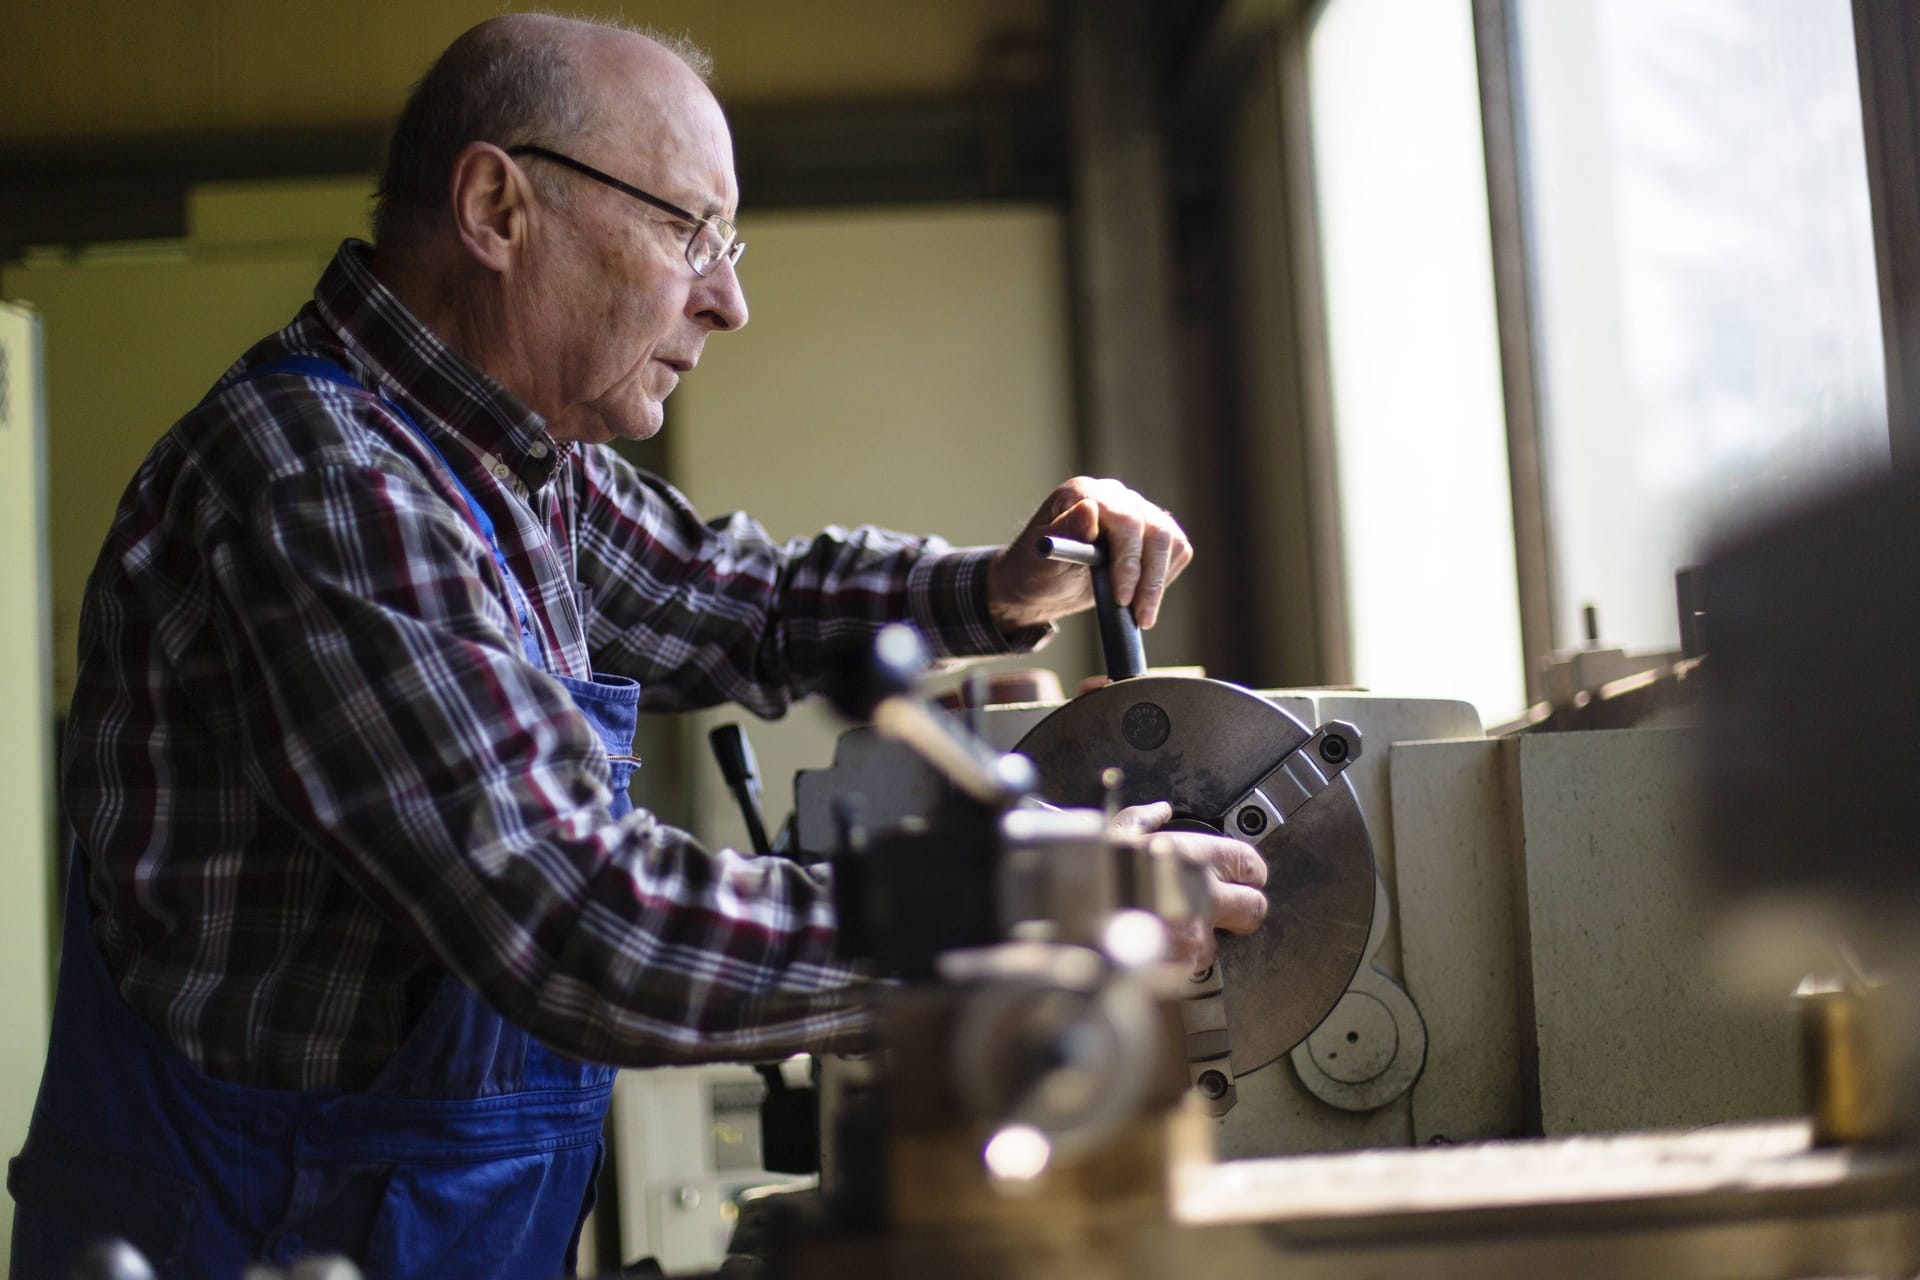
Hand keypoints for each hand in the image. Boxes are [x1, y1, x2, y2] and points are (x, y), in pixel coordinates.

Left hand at [987, 476, 1192, 632]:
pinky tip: (1142, 596)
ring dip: (1158, 583)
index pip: (1126, 520)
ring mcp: (1137, 511)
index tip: (1121, 598)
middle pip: (1156, 531)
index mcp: (1085, 493)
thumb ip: (1065, 533)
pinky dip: (1164, 578)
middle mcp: (1116, 496)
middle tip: (1139, 616)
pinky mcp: (1152, 531)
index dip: (1128, 561)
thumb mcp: (1040, 559)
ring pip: (1170, 542)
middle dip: (1149, 579)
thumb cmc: (1035, 570)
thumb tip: (1090, 511)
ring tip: (1138, 614)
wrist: (1044, 583)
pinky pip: (1176, 550)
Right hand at [1112, 801, 1266, 971]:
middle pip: (1253, 908)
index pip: (1249, 863)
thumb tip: (1159, 812)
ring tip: (1172, 933)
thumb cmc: (1095, 878)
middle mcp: (1203, 894)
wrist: (1076, 928)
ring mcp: (1196, 935)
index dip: (1247, 871)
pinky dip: (1177, 965)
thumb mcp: (1115, 833)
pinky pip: (1190, 969)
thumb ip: (1142, 820)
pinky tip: (1156, 951)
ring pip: (1217, 944)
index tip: (1242, 876)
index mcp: (1193, 854)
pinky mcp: (1184, 968)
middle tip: (1226, 910)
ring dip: (1200, 942)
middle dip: (1242, 910)